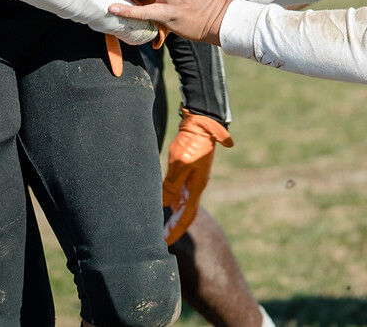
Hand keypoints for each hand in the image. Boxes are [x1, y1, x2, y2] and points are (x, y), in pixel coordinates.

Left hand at [163, 108, 232, 245]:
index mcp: (196, 188)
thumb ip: (172, 184)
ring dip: (175, 216)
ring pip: (184, 203)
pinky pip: (182, 192)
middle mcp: (196, 187)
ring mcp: (195, 180)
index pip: (186, 216)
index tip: (166, 242)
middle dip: (176, 227)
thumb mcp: (180, 164)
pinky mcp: (191, 171)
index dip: (176, 230)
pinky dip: (175, 201)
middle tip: (164, 239)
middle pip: (186, 213)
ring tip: (163, 225)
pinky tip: (167, 203)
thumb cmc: (191, 143)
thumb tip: (165, 204)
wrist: (202, 124)